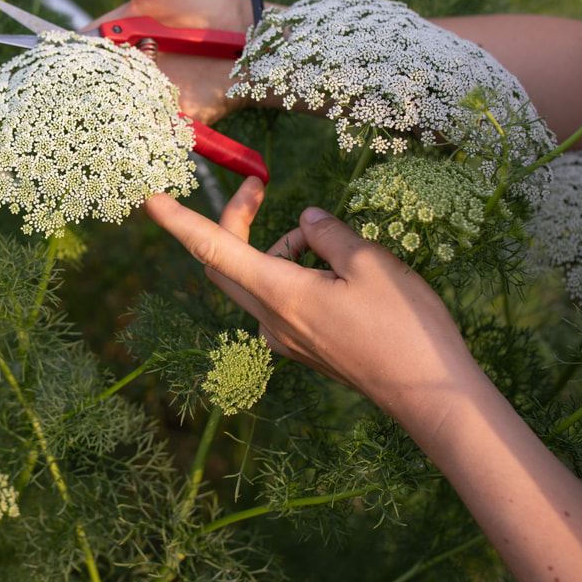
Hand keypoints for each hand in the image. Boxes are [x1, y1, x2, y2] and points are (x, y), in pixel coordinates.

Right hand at [65, 0, 251, 124]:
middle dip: (78, 94)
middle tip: (70, 95)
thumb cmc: (200, 3)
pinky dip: (135, 138)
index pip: (75, 53)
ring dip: (103, 118)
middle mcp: (121, 74)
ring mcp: (142, 99)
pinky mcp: (167, 122)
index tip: (46, 63)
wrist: (248, 38)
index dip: (59, 60)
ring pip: (112, 114)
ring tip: (95, 118)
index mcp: (111, 42)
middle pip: (89, 89)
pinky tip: (124, 140)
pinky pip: (145, 133)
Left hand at [144, 177, 476, 420]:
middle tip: (259, 186)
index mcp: (279, 293)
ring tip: (337, 244)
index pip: (212, 249)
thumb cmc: (405, 327)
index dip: (178, 222)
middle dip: (236, 220)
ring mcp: (285, 338)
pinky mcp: (303, 348)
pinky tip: (343, 274)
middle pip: (226, 262)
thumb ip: (328, 232)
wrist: (431, 396)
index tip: (150, 198)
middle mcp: (270, 319)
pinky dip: (297, 273)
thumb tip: (306, 220)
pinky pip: (282, 299)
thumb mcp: (370, 262)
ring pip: (259, 278)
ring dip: (283, 246)